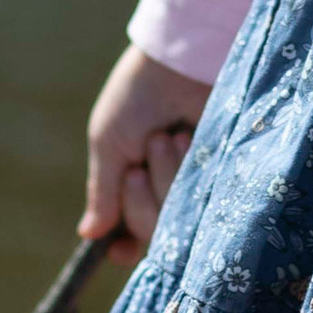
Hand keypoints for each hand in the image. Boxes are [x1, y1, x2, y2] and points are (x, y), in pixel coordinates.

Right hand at [80, 44, 212, 258]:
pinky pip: (206, 202)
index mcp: (134, 185)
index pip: (131, 235)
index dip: (125, 248)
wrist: (181, 63)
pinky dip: (190, 173)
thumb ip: (103, 192)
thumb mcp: (109, 142)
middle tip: (140, 161)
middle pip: (150, 233)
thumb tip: (88, 235)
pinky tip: (190, 142)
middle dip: (139, 199)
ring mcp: (197, 185)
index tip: (118, 249)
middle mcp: (166, 191)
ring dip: (166, 177)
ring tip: (168, 137)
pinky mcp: (224, 176)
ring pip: (177, 221)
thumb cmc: (139, 96)